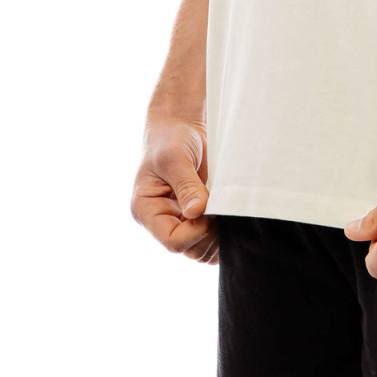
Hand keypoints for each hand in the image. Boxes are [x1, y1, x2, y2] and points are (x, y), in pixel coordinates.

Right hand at [131, 119, 218, 262]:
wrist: (180, 126)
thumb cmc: (170, 138)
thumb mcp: (174, 158)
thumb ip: (186, 185)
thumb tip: (198, 213)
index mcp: (147, 211)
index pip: (172, 241)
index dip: (196, 232)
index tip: (209, 209)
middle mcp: (163, 221)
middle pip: (189, 250)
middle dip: (210, 234)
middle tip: (221, 208)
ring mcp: (181, 221)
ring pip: (202, 249)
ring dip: (219, 235)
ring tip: (225, 208)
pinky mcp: (198, 217)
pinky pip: (212, 238)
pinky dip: (224, 231)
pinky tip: (229, 212)